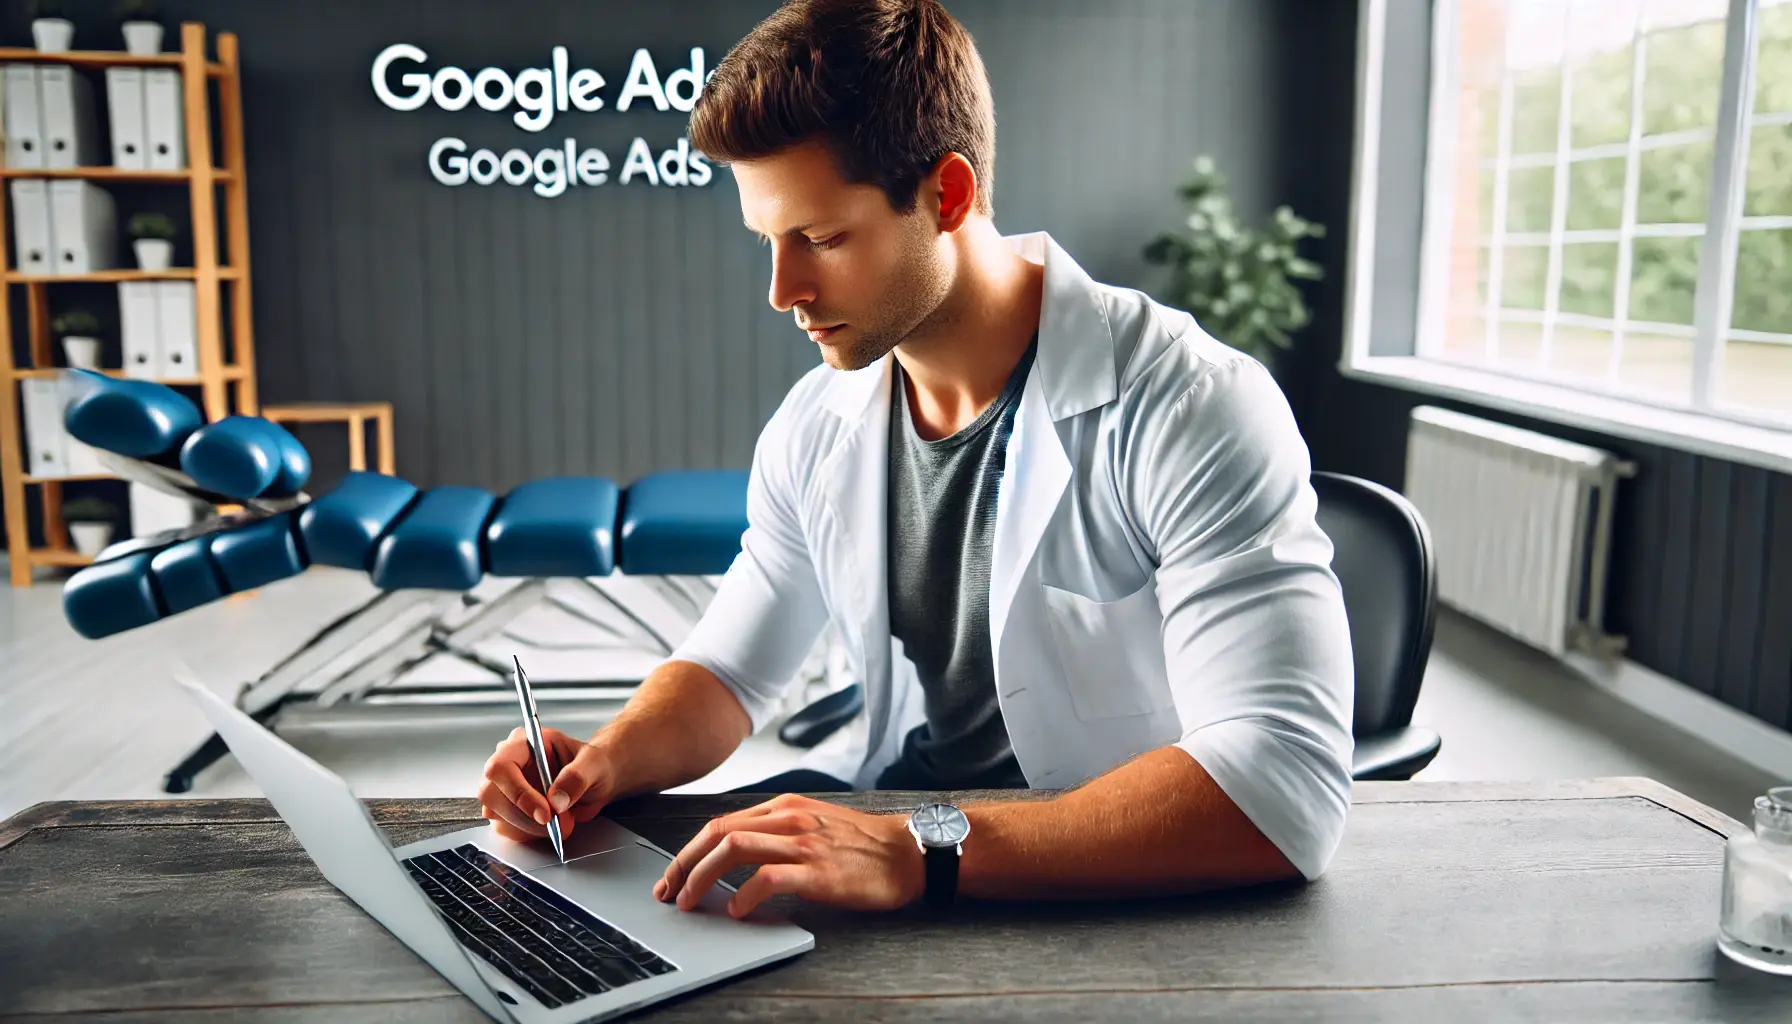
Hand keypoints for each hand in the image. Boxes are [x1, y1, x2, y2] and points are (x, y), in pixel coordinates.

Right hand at [479, 726, 612, 843]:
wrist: (596, 780)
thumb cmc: (592, 764)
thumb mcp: (594, 763)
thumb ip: (577, 776)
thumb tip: (556, 799)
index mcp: (524, 743)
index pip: (501, 766)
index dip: (518, 793)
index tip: (545, 813)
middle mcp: (509, 763)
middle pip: (491, 794)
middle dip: (523, 816)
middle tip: (555, 823)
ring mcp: (504, 787)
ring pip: (495, 814)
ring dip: (527, 827)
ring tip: (559, 823)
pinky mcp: (507, 808)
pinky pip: (504, 827)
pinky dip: (526, 833)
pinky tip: (547, 827)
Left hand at [653, 793, 924, 918]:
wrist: (909, 852)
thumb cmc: (863, 844)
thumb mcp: (814, 823)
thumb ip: (778, 832)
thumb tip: (736, 853)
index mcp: (785, 807)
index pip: (722, 824)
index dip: (690, 850)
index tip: (674, 875)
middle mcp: (789, 819)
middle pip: (719, 833)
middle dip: (684, 863)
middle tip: (669, 890)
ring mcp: (804, 843)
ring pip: (734, 849)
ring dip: (702, 877)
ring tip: (691, 901)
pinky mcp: (818, 871)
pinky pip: (768, 877)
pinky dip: (744, 893)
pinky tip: (737, 909)